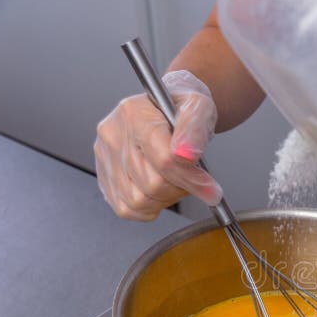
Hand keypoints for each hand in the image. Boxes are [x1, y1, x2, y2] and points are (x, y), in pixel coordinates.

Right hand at [94, 70, 220, 220]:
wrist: (169, 107)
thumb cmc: (183, 107)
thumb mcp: (199, 107)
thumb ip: (195, 128)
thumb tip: (186, 155)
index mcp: (134, 113)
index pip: (163, 159)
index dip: (191, 179)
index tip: (212, 190)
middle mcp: (112, 135)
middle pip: (152, 183)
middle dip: (181, 187)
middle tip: (195, 177)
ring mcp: (104, 158)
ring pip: (138, 201)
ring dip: (166, 199)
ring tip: (177, 180)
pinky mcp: (103, 177)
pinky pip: (126, 209)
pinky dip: (149, 208)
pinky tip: (162, 191)